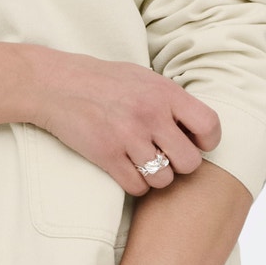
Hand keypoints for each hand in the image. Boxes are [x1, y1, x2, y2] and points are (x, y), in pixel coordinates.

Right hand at [27, 47, 221, 196]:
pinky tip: (126, 169)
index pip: (210, 126)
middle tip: (166, 157)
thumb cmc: (101, 80)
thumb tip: (196, 126)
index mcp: (164, 93)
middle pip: (190, 162)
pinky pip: (137, 187)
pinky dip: (134, 184)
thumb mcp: (143, 77)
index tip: (193, 143)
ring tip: (143, 163)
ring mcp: (128, 136)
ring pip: (164, 180)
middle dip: (180, 165)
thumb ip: (170, 99)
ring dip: (156, 177)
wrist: (55, 84)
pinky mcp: (106, 155)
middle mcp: (150, 114)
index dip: (206, 142)